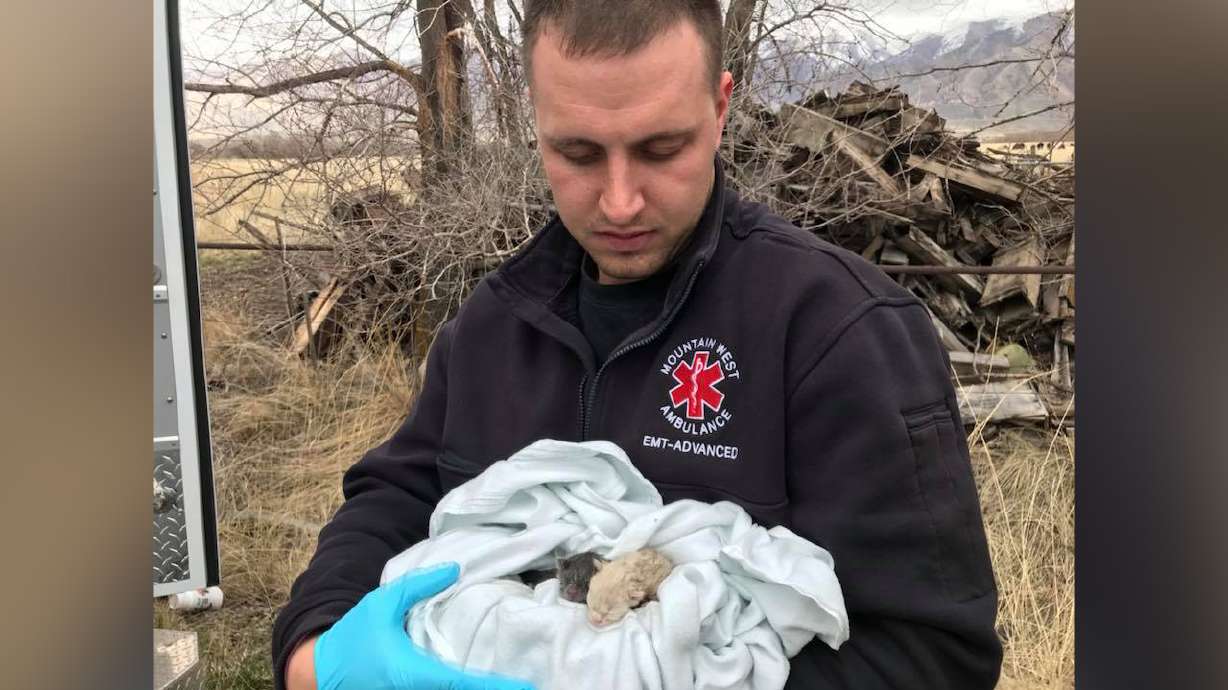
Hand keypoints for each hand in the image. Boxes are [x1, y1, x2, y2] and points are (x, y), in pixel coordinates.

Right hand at [307, 562, 535, 689]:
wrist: (319, 673)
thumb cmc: (353, 638)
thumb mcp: (382, 604)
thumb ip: (418, 586)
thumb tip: (455, 569)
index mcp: (414, 673)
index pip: (464, 684)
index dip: (498, 687)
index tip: (527, 685)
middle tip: (531, 684)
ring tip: (515, 685)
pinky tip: (485, 684)